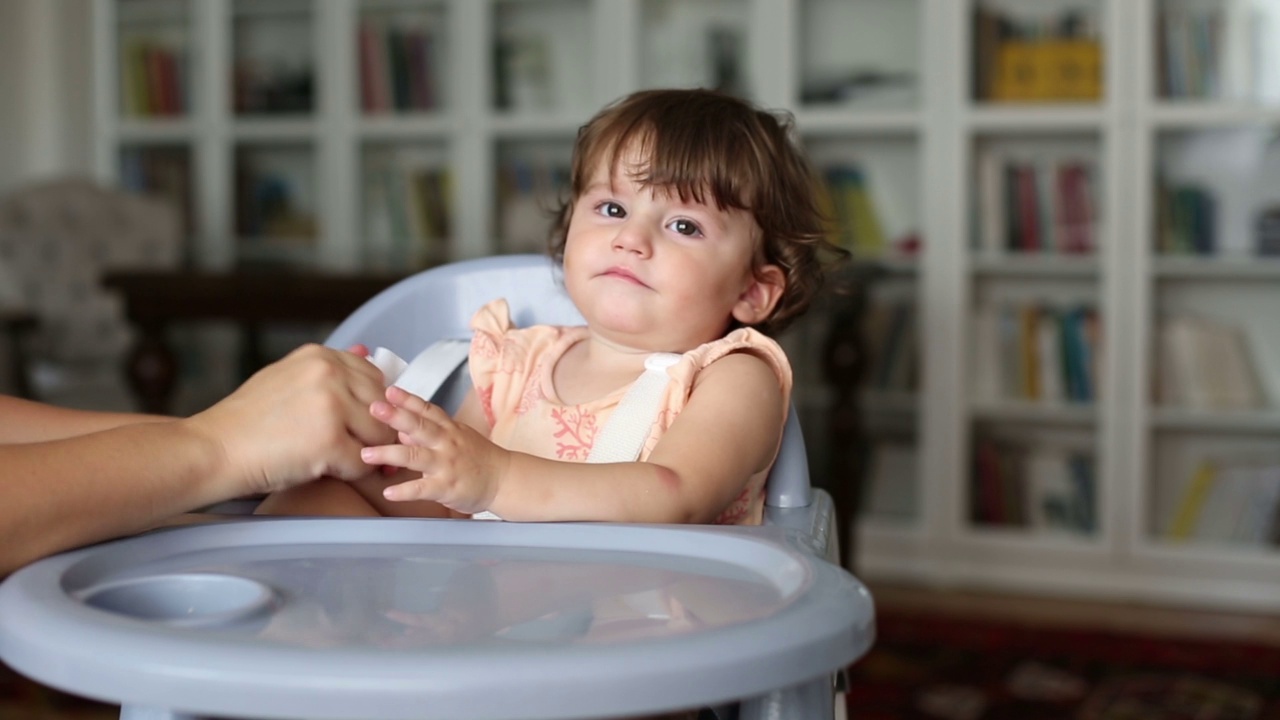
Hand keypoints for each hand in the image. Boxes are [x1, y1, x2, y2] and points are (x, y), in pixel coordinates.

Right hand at [183, 344, 394, 495]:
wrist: (213, 450)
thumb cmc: (247, 422)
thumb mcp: (287, 378)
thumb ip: (328, 369)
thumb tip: (366, 351)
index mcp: (320, 356)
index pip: (375, 378)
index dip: (371, 406)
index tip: (355, 423)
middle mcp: (329, 373)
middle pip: (383, 407)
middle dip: (373, 431)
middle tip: (349, 447)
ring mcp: (331, 406)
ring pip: (379, 435)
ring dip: (363, 452)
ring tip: (333, 458)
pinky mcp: (330, 441)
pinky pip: (363, 464)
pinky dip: (350, 474)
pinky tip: (325, 471)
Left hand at [361, 385, 509, 512]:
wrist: (504, 479)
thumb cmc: (478, 457)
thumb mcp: (456, 437)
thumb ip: (429, 431)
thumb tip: (402, 428)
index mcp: (448, 429)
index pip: (426, 410)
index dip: (407, 399)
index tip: (388, 390)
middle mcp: (446, 443)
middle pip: (419, 426)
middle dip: (396, 416)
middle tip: (374, 408)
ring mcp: (446, 464)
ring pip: (415, 456)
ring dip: (389, 454)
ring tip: (366, 454)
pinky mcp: (447, 487)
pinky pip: (423, 489)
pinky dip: (405, 491)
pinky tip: (388, 492)